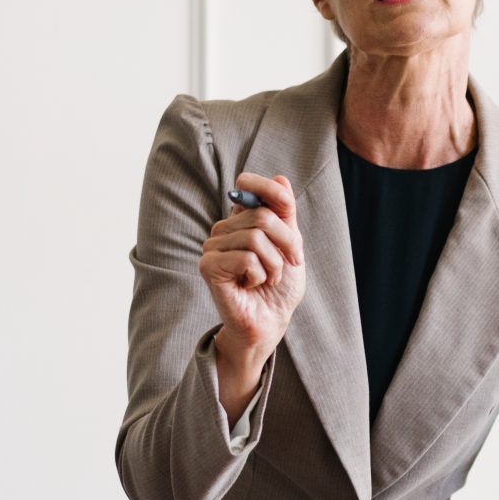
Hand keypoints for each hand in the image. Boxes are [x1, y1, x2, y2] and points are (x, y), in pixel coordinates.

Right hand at [200, 172, 304, 416]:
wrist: (271, 320)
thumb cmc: (279, 286)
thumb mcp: (290, 244)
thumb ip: (284, 213)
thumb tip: (280, 178)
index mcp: (240, 220)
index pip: (248, 184)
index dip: (271, 192)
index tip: (288, 211)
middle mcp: (223, 229)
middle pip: (262, 215)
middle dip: (287, 242)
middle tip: (289, 264)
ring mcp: (212, 247)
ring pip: (256, 236)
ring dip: (275, 263)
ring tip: (268, 278)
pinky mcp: (208, 266)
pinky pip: (247, 257)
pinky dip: (260, 274)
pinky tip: (252, 285)